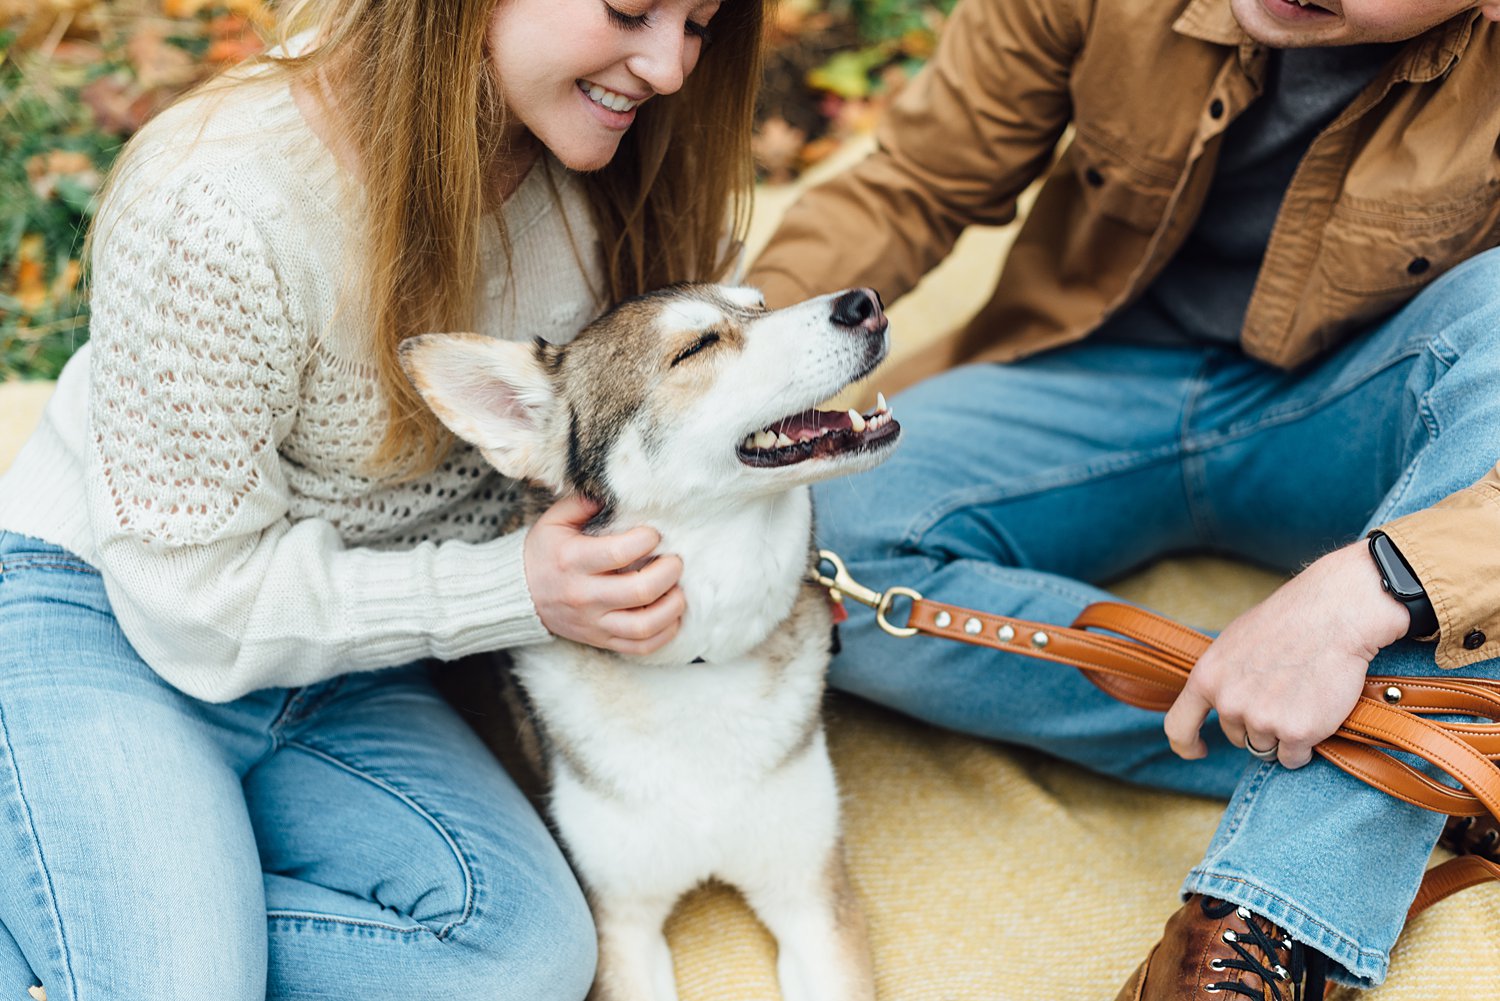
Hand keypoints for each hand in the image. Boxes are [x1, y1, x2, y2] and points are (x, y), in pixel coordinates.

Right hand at [523, 495, 685, 653]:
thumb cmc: (544, 552)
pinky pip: (640, 646)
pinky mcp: (601, 640)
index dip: (646, 540)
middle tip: (675, 560)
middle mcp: (584, 595)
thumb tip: (617, 491)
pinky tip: (671, 615)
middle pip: (639, 591)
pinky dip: (664, 633)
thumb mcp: (555, 521)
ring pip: (644, 625)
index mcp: (573, 560)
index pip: (619, 553)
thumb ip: (584, 503)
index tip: (654, 534)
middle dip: (668, 572)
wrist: (518, 595)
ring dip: (671, 607)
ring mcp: (594, 622)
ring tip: (678, 590)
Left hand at [1163, 541, 1410, 768]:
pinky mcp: (1297, 732)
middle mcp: (1229, 702)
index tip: (1200, 750)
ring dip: (1283, 735)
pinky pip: (1293, 758)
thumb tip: (1220, 703)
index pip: (1178, 726)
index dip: (1186, 744)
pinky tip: (1315, 715)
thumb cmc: (1287, 623)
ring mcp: (1262, 719)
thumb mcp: (1233, 644)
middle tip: (1284, 694)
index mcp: (1206, 678)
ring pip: (1267, 749)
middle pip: (1237, 737)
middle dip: (1258, 724)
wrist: (1333, 615)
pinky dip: (1305, 747)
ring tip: (1301, 698)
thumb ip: (1222, 678)